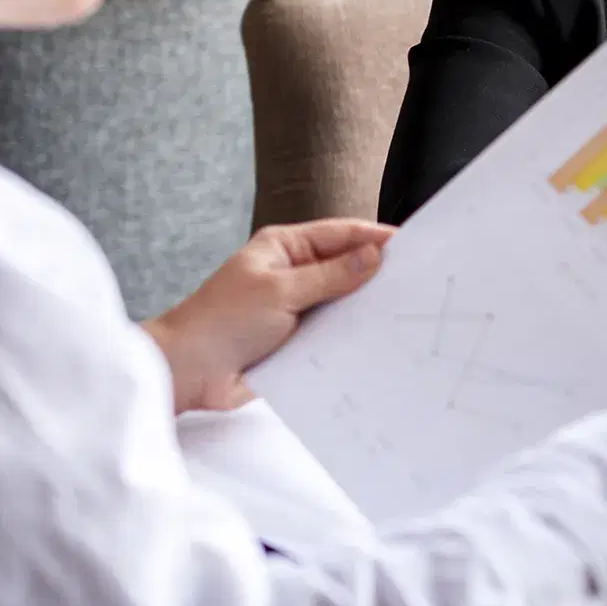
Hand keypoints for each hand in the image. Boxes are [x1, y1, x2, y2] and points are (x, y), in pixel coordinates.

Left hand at [144, 220, 392, 413]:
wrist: (188, 371)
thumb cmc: (221, 321)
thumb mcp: (280, 291)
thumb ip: (330, 275)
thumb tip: (372, 257)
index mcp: (286, 248)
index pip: (341, 234)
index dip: (375, 238)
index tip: (412, 246)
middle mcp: (295, 274)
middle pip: (347, 268)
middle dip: (377, 275)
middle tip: (418, 283)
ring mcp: (298, 308)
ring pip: (344, 304)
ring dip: (366, 310)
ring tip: (406, 314)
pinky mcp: (299, 341)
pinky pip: (334, 335)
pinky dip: (352, 338)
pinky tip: (378, 343)